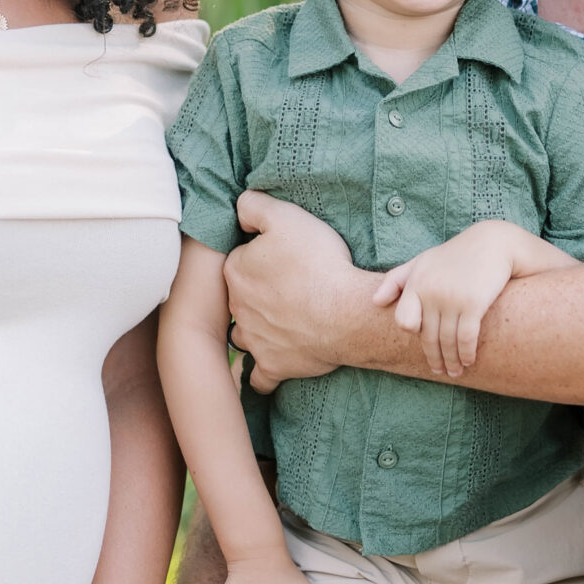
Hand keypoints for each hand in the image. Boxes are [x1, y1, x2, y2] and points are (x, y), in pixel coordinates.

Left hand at [225, 193, 367, 391]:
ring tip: (278, 324)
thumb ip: (254, 206)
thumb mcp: (286, 216)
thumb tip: (238, 209)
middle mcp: (238, 308)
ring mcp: (254, 340)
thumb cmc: (318, 262)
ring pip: (244, 335)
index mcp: (236, 271)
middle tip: (287, 287)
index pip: (240, 259)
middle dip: (256, 292)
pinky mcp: (274, 366)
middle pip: (241, 297)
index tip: (282, 256)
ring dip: (254, 330)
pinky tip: (272, 365)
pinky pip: (260, 377)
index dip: (260, 255)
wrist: (346, 313)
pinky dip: (263, 373)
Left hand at [374, 232, 518, 376]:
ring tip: (455, 371)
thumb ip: (396, 280)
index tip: (427, 343)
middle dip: (435, 358)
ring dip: (452, 361)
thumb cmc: (455, 255)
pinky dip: (466, 353)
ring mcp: (452, 298)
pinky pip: (466, 337)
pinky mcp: (474, 304)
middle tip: (441, 371)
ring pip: (447, 341)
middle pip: (427, 337)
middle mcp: (431, 292)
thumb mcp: (422, 261)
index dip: (415, 334)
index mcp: (416, 283)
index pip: (404, 321)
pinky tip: (469, 361)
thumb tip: (374, 302)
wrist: (493, 243)